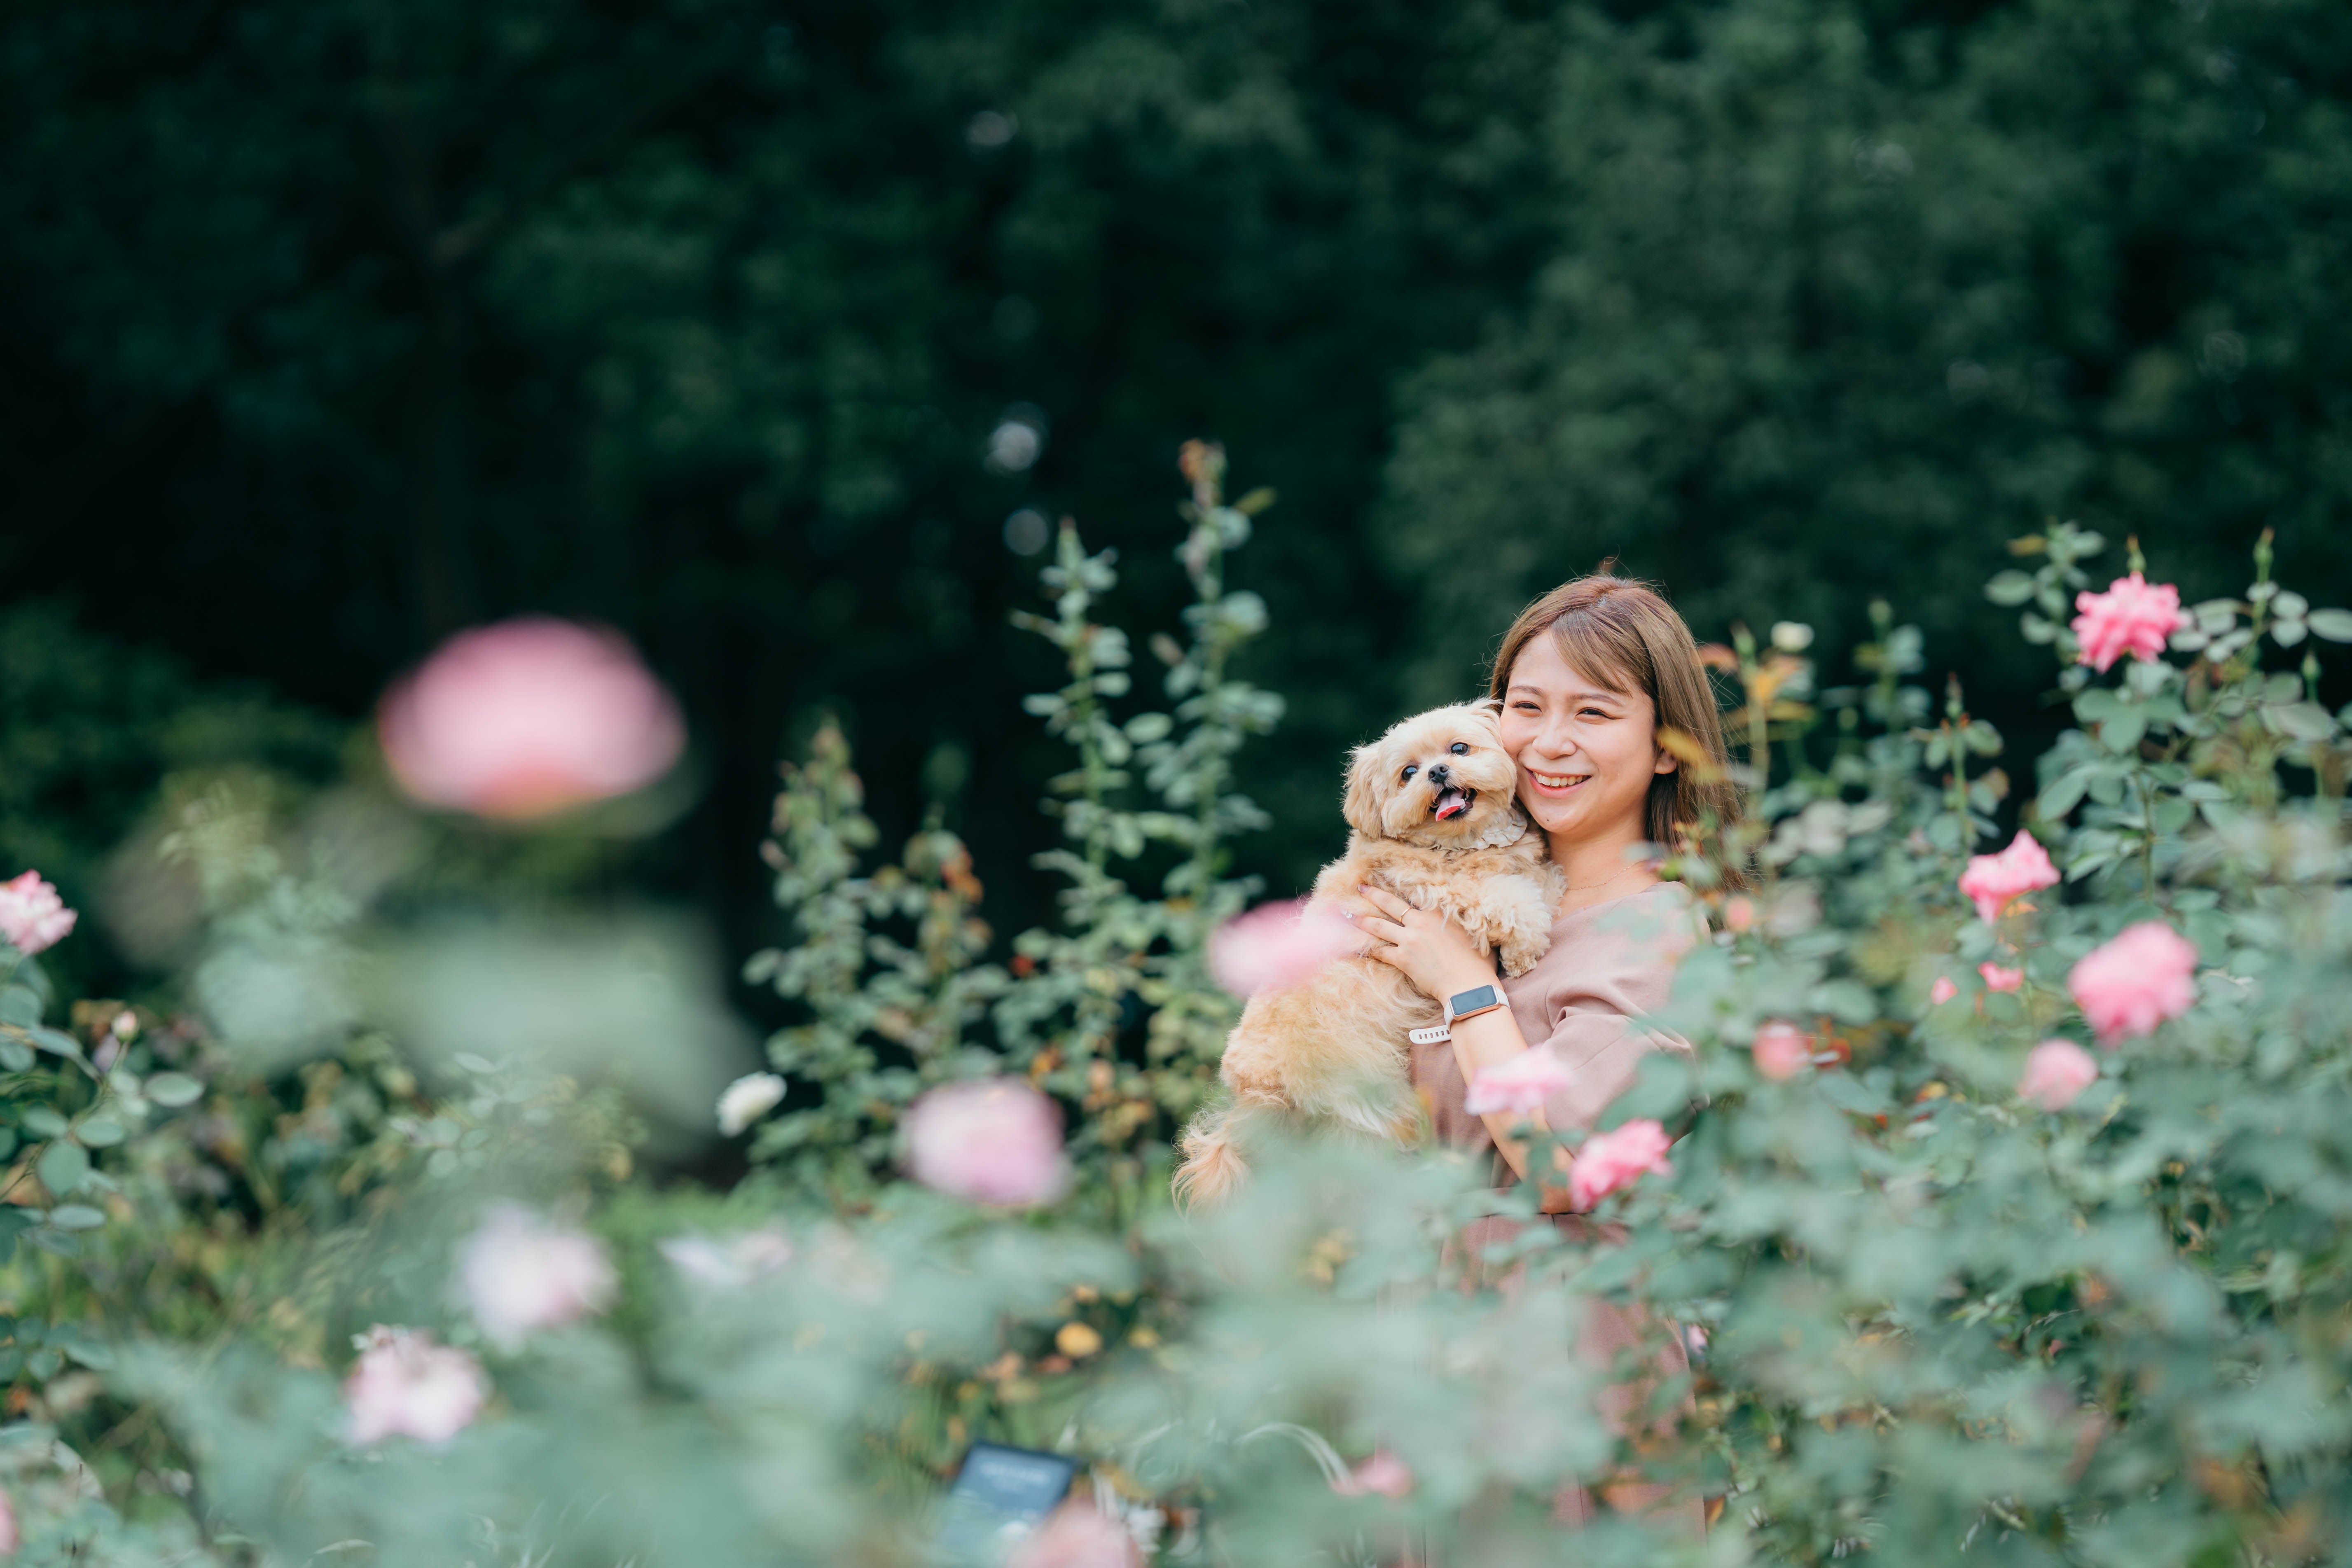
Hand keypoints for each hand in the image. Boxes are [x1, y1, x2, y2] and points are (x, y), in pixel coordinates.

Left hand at [1351, 885, 1495, 1001]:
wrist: (1469, 985)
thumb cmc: (1477, 962)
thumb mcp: (1471, 933)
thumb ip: (1458, 922)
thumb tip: (1462, 920)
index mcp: (1438, 913)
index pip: (1413, 895)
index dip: (1398, 887)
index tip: (1386, 879)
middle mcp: (1421, 922)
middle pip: (1391, 904)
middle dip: (1373, 894)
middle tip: (1360, 887)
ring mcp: (1410, 940)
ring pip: (1379, 926)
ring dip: (1362, 920)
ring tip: (1348, 915)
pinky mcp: (1403, 959)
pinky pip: (1380, 951)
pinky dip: (1368, 948)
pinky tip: (1357, 945)